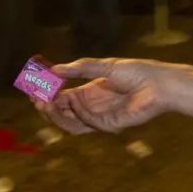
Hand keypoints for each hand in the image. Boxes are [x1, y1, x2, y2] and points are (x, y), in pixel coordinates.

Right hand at [32, 58, 175, 133]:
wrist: (159, 83)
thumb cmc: (137, 72)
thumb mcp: (104, 66)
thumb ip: (80, 68)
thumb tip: (54, 69)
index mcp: (89, 93)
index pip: (62, 100)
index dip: (47, 96)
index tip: (33, 90)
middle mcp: (93, 107)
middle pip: (63, 115)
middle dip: (47, 108)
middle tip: (35, 99)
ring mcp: (101, 118)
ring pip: (72, 124)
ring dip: (56, 115)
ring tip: (45, 102)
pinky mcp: (111, 125)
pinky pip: (89, 123)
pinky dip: (79, 111)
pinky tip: (75, 98)